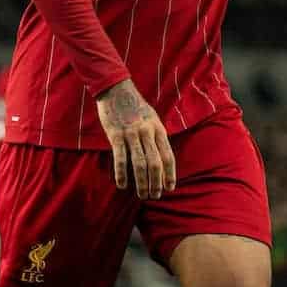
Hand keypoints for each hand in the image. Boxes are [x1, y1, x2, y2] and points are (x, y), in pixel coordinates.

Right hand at [96, 79, 175, 199]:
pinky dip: (122, 173)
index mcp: (158, 129)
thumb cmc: (135, 107)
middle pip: (155, 163)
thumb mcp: (152, 119)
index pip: (168, 156)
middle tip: (154, 196)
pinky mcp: (116, 134)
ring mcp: (131, 133)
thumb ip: (156, 136)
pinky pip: (120, 157)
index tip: (169, 188)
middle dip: (156, 182)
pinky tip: (122, 185)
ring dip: (142, 182)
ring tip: (142, 195)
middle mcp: (147, 132)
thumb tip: (162, 157)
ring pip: (140, 163)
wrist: (116, 90)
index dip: (170, 174)